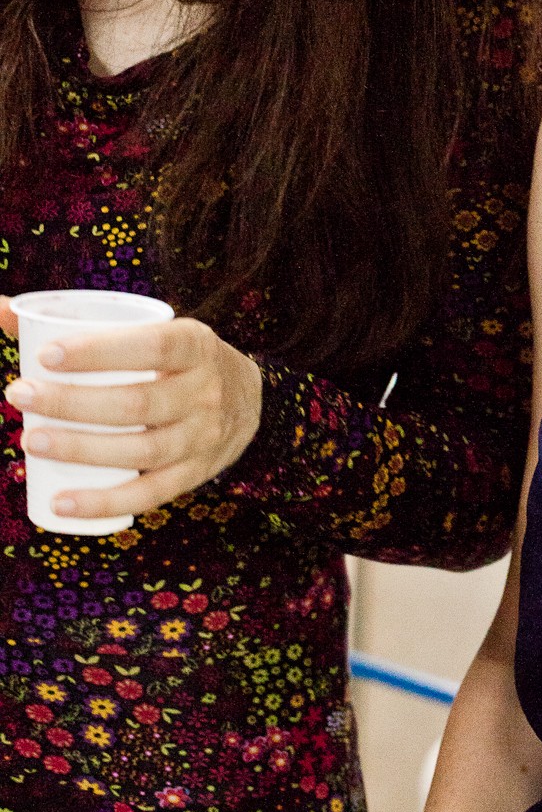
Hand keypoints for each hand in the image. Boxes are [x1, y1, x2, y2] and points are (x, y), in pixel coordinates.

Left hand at [1, 300, 262, 519]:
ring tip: (30, 440)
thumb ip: (75, 321)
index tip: (44, 355)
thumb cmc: (174, 360)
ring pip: (140, 451)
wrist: (247, 400)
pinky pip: (148, 495)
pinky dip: (103, 501)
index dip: (99, 351)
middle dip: (71, 403)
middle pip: (137, 403)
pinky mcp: (195, 475)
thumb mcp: (149, 330)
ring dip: (81, 449)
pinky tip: (60, 501)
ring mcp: (203, 438)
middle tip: (18, 395)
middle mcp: (207, 392)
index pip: (152, 346)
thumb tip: (1, 309)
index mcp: (196, 345)